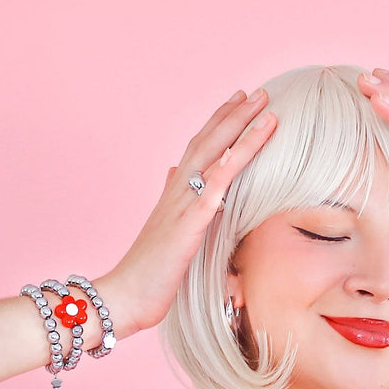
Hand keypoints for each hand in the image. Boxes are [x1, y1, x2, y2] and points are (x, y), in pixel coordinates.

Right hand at [100, 87, 277, 335]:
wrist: (125, 296)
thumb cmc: (146, 276)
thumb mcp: (164, 236)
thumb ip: (171, 203)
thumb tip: (172, 175)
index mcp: (171, 196)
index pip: (196, 151)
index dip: (217, 126)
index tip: (236, 105)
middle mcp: (175, 191)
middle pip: (206, 141)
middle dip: (232, 115)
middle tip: (256, 92)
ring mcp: (182, 203)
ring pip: (214, 152)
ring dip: (240, 125)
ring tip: (263, 104)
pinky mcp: (191, 220)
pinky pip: (220, 179)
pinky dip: (241, 154)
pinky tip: (259, 138)